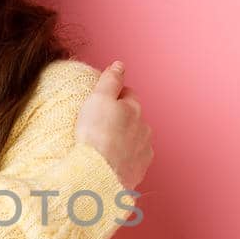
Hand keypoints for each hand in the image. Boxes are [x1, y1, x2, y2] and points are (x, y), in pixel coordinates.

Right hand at [74, 60, 153, 189]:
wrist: (98, 174)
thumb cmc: (95, 136)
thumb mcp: (98, 99)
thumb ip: (110, 80)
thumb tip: (119, 65)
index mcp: (134, 109)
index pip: (128, 94)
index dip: (115, 96)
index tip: (102, 102)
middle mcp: (144, 129)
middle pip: (134, 117)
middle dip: (122, 119)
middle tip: (100, 125)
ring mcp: (143, 151)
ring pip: (135, 139)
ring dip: (124, 140)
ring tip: (104, 146)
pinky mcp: (139, 171)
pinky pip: (133, 160)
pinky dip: (125, 159)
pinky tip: (111, 162)